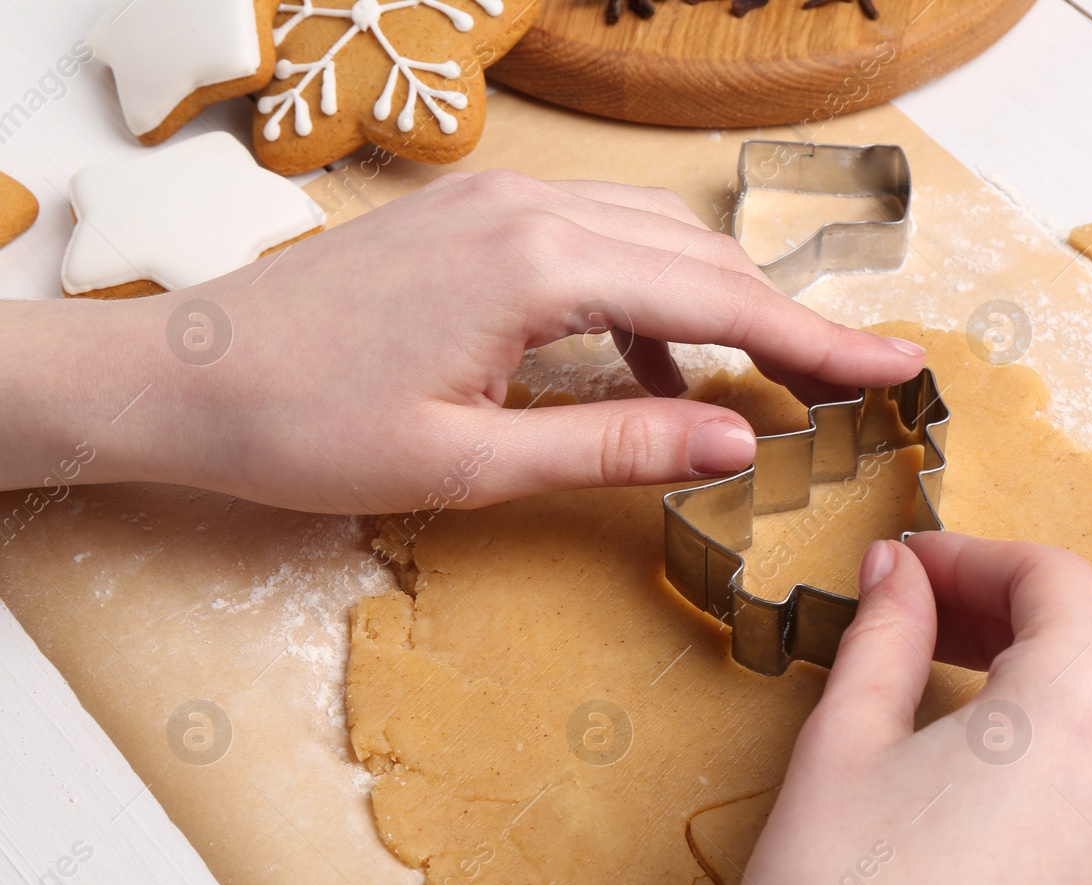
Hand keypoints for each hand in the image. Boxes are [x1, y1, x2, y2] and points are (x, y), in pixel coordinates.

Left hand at [1, 172, 922, 511]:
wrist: (183, 379)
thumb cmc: (308, 430)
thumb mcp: (471, 463)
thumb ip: (617, 444)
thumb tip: (739, 441)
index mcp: (538, 266)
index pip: (716, 302)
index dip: (816, 340)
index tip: (896, 367)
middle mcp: (530, 209)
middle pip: (699, 257)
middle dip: (784, 321)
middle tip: (854, 381)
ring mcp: (498, 202)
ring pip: (654, 241)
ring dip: (718, 307)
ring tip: (768, 383)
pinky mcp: (474, 216)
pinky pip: (597, 243)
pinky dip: (646, 301)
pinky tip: (651, 369)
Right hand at [703, 533, 1091, 884]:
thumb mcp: (844, 745)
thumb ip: (887, 636)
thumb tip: (898, 575)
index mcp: (1085, 705)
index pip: (1053, 581)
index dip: (974, 557)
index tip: (912, 568)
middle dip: (1012, 624)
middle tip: (925, 625)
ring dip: (1047, 711)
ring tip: (957, 724)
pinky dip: (1070, 801)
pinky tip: (994, 824)